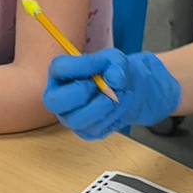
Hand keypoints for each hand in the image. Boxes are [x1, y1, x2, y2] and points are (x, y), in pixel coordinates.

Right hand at [43, 50, 181, 139]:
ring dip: (101, 109)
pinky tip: (115, 112)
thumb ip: (113, 65)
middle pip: (55, 102)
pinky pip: (92, 131)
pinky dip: (108, 121)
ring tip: (115, 99)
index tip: (96, 71)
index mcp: (63, 74)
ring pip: (76, 119)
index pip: (57, 69)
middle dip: (82, 96)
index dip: (76, 70)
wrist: (137, 91)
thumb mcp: (118, 61)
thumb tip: (112, 78)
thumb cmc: (122, 72)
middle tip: (102, 89)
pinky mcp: (86, 132)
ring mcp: (71, 117)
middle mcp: (61, 96)